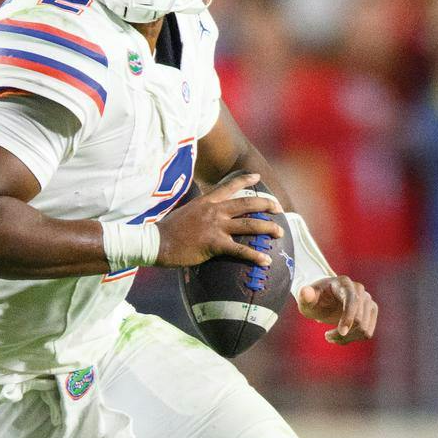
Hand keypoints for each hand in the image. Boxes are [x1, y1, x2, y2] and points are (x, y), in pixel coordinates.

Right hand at [155, 172, 281, 267]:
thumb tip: (203, 214)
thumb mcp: (185, 212)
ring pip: (250, 225)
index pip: (229, 186)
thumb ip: (198, 210)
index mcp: (207, 202)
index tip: (258, 177)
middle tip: (279, 209)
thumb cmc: (168, 231)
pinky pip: (240, 250)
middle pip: (248, 204)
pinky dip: (255, 256)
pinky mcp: (214, 244)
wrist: (157, 242)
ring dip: (268, 228)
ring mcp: (216, 227)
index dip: (245, 180)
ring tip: (280, 233)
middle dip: (267, 205)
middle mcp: (214, 211)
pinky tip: (266, 260)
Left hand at [296, 275, 377, 344]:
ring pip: (364, 329)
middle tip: (326, 336)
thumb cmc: (313, 298)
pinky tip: (341, 336)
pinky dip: (353, 339)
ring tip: (331, 336)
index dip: (348, 317)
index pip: (352, 300)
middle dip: (342, 333)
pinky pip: (367, 333)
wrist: (323, 299)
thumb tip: (305, 292)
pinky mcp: (371, 311)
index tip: (341, 332)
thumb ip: (305, 296)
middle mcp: (359, 290)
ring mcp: (368, 300)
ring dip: (346, 338)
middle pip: (359, 319)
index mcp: (344, 283)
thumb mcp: (305, 299)